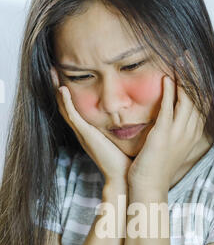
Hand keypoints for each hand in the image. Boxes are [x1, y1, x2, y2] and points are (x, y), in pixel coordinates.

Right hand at [50, 67, 132, 186]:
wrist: (123, 176)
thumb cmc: (125, 160)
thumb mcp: (122, 137)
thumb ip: (122, 125)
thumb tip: (131, 113)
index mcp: (90, 132)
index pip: (76, 108)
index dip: (70, 93)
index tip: (67, 74)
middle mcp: (83, 132)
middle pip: (66, 106)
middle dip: (58, 87)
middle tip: (52, 68)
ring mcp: (83, 133)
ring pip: (65, 109)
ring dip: (57, 91)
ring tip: (52, 72)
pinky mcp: (86, 136)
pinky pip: (72, 117)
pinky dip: (66, 103)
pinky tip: (62, 89)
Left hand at [127, 52, 204, 192]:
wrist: (149, 187)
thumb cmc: (156, 168)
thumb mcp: (170, 146)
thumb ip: (173, 130)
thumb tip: (170, 117)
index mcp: (192, 134)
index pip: (202, 103)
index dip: (200, 83)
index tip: (195, 66)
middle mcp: (189, 132)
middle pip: (199, 97)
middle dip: (195, 74)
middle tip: (189, 55)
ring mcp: (178, 133)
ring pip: (187, 99)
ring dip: (185, 77)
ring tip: (181, 58)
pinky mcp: (163, 135)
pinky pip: (169, 109)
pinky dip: (170, 92)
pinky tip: (168, 77)